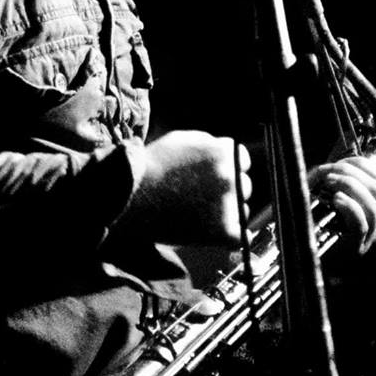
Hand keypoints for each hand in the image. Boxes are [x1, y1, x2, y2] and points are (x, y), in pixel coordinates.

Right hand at [121, 131, 251, 246]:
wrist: (132, 196)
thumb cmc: (153, 166)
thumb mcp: (182, 139)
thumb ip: (209, 142)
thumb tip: (227, 150)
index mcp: (223, 152)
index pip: (242, 160)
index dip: (228, 167)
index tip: (214, 176)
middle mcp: (230, 178)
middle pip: (242, 184)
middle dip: (227, 188)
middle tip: (202, 195)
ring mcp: (229, 206)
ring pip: (241, 209)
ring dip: (228, 210)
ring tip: (198, 211)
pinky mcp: (223, 232)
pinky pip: (240, 237)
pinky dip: (230, 235)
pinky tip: (215, 231)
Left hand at [309, 155, 375, 253]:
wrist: (303, 250)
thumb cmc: (311, 217)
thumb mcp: (324, 191)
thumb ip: (332, 177)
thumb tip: (331, 166)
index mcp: (372, 206)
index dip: (362, 165)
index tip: (337, 163)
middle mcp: (375, 221)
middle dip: (350, 173)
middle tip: (327, 173)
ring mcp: (368, 235)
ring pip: (372, 205)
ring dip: (348, 186)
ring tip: (328, 183)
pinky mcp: (355, 246)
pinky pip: (361, 223)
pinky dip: (349, 206)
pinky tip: (335, 200)